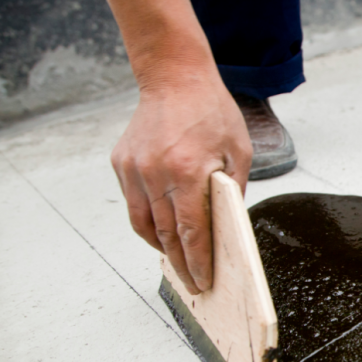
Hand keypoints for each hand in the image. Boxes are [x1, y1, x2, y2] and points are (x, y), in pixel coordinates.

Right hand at [111, 73, 250, 293]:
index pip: (191, 230)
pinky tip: (162, 231)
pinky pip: (134, 205)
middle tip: (192, 284)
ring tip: (177, 263)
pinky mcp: (122, 163)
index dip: (197, 261)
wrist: (174, 77)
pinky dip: (148, 223)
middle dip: (180, 264)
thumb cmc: (212, 112)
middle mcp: (155, 172)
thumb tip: (228, 226)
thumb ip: (233, 190)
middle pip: (166, 234)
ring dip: (161, 248)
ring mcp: (134, 168)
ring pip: (144, 224)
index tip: (203, 281)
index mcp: (188, 171)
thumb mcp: (239, 151)